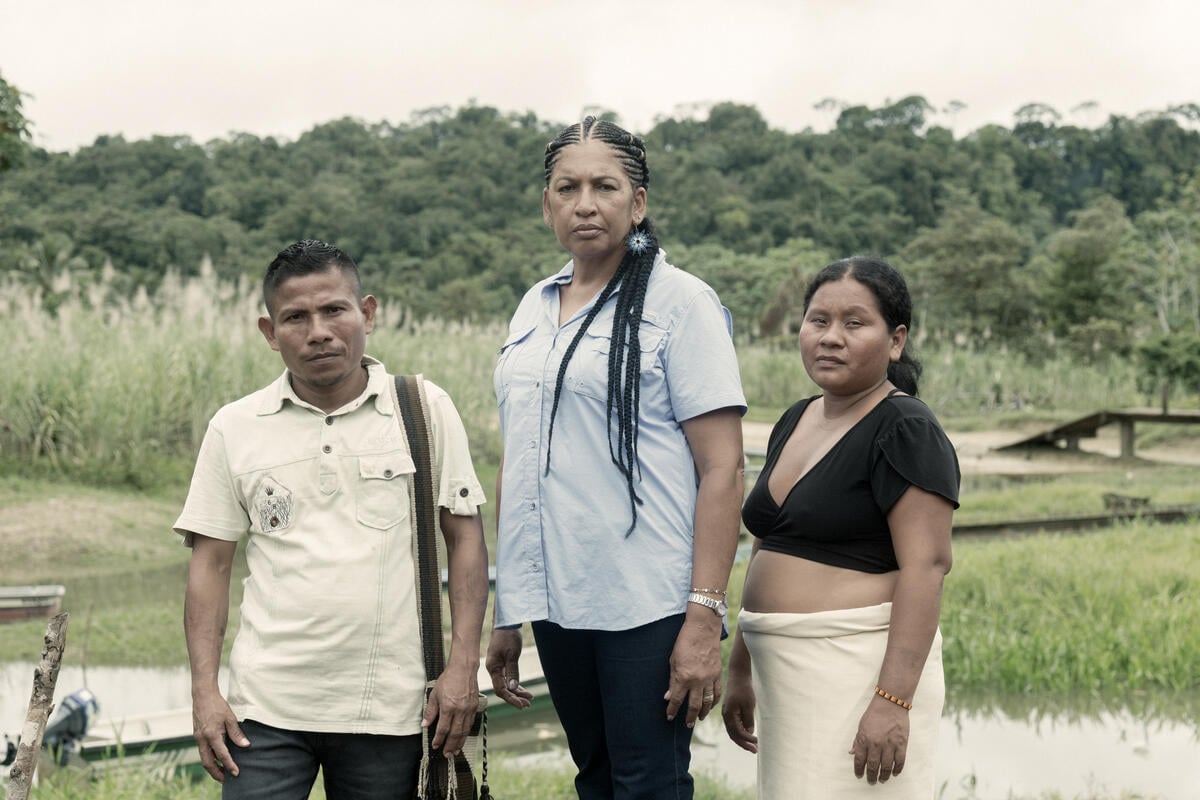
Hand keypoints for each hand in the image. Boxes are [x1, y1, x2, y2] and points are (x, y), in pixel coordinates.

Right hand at [192, 690, 248, 782]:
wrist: (202, 695)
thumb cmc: (217, 705)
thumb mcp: (230, 718)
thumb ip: (236, 733)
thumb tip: (245, 745)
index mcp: (212, 735)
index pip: (222, 755)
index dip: (229, 765)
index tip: (236, 773)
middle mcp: (202, 739)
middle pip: (208, 762)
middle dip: (216, 773)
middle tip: (225, 780)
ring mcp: (197, 738)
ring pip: (203, 758)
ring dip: (212, 767)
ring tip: (221, 772)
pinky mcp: (197, 735)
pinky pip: (202, 751)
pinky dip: (209, 758)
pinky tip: (216, 759)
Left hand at [424, 660, 479, 755]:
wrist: (464, 669)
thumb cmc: (448, 679)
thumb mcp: (434, 694)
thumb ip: (430, 711)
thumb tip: (425, 725)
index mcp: (448, 707)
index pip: (443, 729)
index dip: (438, 739)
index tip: (435, 745)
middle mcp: (460, 710)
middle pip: (455, 733)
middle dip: (450, 745)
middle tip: (447, 754)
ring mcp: (469, 709)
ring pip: (465, 730)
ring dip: (459, 742)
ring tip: (455, 751)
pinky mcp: (475, 707)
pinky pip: (470, 723)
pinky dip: (466, 733)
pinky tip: (463, 737)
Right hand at [485, 627, 533, 709]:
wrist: (506, 624)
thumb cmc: (508, 637)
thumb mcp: (512, 654)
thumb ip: (513, 672)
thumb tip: (513, 688)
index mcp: (493, 668)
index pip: (500, 689)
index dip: (511, 698)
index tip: (522, 705)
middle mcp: (493, 669)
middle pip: (503, 689)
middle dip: (515, 698)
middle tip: (528, 704)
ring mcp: (497, 667)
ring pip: (506, 685)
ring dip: (517, 692)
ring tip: (529, 699)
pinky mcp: (502, 664)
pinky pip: (508, 678)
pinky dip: (516, 684)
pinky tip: (524, 690)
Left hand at [664, 611, 722, 726]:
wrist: (703, 629)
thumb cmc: (684, 642)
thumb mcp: (673, 660)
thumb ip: (672, 680)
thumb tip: (669, 696)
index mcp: (683, 677)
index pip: (677, 700)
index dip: (673, 710)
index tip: (670, 717)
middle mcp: (697, 681)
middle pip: (694, 706)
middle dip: (689, 717)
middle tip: (687, 725)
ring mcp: (709, 678)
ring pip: (708, 702)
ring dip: (703, 712)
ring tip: (699, 718)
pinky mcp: (718, 674)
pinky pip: (717, 692)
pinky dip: (714, 701)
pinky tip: (711, 705)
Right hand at [721, 673, 757, 753]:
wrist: (739, 675)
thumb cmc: (744, 689)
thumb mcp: (749, 705)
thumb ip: (748, 720)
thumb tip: (749, 733)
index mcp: (729, 715)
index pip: (738, 733)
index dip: (748, 740)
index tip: (758, 744)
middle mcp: (726, 716)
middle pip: (734, 735)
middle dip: (744, 744)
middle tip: (755, 751)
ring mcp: (728, 713)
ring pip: (734, 731)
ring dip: (743, 739)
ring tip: (753, 745)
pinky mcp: (731, 710)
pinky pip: (735, 725)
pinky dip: (741, 732)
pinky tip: (749, 734)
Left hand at [849, 697, 908, 783]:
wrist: (890, 703)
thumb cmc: (874, 713)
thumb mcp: (861, 725)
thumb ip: (857, 740)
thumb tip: (852, 752)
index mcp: (864, 739)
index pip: (859, 759)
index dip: (859, 769)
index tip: (859, 775)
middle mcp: (876, 744)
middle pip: (873, 765)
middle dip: (871, 776)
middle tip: (871, 781)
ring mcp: (890, 744)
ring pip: (886, 766)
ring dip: (884, 775)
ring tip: (882, 779)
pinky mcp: (902, 744)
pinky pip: (900, 761)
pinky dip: (897, 769)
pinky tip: (894, 773)